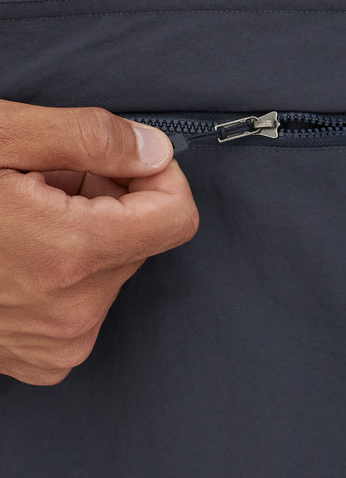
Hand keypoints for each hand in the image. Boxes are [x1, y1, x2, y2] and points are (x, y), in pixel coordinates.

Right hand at [0, 100, 197, 384]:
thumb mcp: (5, 138)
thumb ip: (94, 138)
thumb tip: (156, 151)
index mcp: (71, 255)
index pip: (177, 217)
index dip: (161, 177)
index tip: (129, 159)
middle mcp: (71, 312)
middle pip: (144, 236)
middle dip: (112, 197)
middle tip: (53, 178)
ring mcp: (54, 343)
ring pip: (115, 264)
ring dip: (88, 228)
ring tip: (28, 210)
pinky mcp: (39, 358)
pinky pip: (86, 299)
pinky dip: (69, 266)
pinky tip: (21, 247)